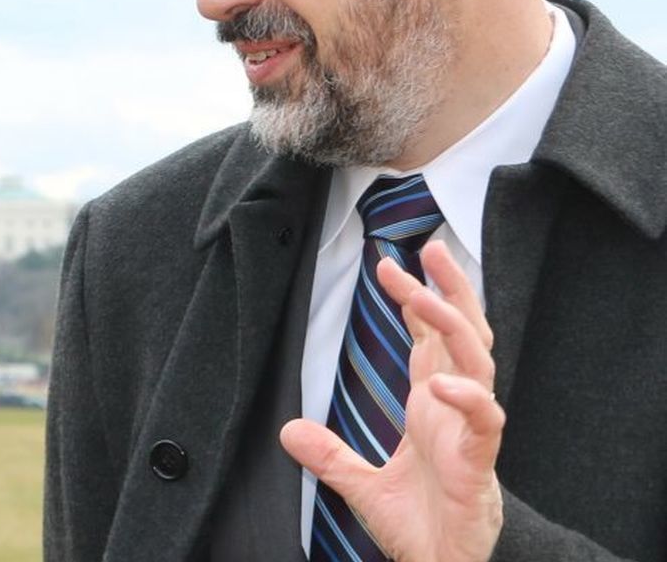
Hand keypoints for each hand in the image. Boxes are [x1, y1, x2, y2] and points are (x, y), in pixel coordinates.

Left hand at [280, 239, 504, 561]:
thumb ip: (329, 457)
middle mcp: (455, 407)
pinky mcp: (479, 461)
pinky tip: (440, 383)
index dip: (417, 300)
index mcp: (431, 406)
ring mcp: (471, 430)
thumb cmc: (420, 524)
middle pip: (463, 333)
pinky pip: (485, 420)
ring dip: (453, 324)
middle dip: (449, 288)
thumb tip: (286, 431)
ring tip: (422, 294)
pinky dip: (467, 398)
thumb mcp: (361, 485)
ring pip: (476, 361)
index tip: (392, 264)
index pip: (431, 339)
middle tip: (427, 247)